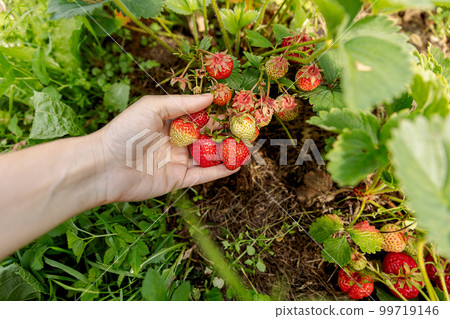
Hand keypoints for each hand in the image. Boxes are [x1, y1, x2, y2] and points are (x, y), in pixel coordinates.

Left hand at [96, 94, 237, 202]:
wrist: (105, 166)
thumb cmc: (124, 131)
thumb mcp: (152, 107)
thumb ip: (182, 103)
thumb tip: (210, 97)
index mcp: (168, 122)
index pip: (197, 116)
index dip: (216, 112)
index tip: (236, 107)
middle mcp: (174, 141)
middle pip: (206, 136)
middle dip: (226, 133)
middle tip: (247, 128)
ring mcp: (176, 161)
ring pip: (207, 156)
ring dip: (227, 152)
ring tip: (248, 146)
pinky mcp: (177, 179)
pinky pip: (203, 175)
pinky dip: (219, 170)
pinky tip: (235, 164)